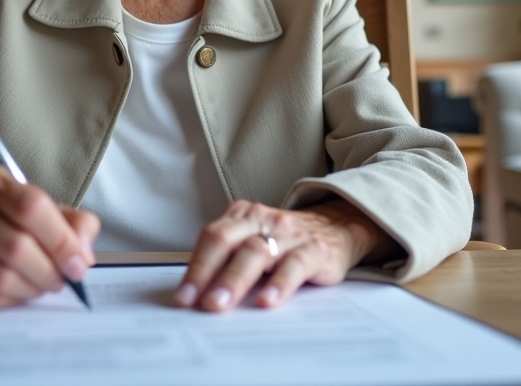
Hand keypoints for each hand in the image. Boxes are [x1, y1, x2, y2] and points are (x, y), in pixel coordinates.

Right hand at [0, 161, 98, 308]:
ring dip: (33, 288)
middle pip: (17, 247)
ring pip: (1, 277)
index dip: (62, 240)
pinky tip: (20, 291)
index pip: (31, 207)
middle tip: (64, 279)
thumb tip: (83, 254)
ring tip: (43, 285)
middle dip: (50, 271)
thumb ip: (69, 221)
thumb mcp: (31, 202)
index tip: (79, 262)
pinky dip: (13, 300)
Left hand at [174, 198, 398, 311]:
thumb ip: (228, 258)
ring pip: (256, 252)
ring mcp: (288, 233)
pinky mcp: (314, 250)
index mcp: (242, 216)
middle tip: (195, 302)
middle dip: (206, 273)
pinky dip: (278, 284)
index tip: (182, 297)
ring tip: (220, 303)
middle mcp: (262, 220)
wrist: (338, 227)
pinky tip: (267, 301)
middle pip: (226, 242)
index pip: (211, 237)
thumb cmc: (286, 241)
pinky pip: (294, 265)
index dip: (194, 267)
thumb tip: (195, 294)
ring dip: (234, 280)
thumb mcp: (254, 239)